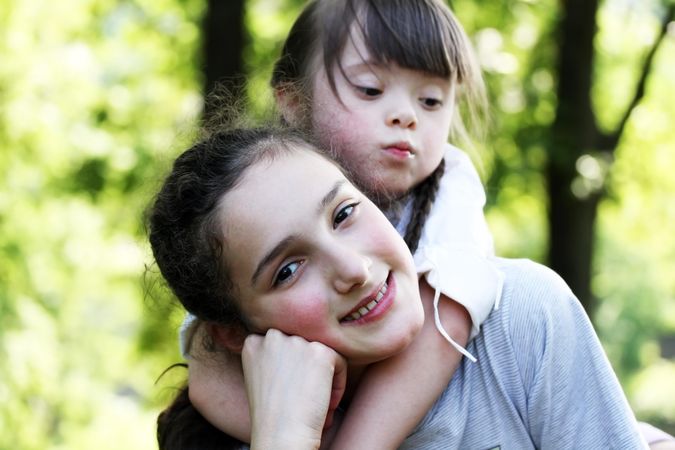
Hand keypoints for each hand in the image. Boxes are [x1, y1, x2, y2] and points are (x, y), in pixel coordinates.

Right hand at [242, 329, 346, 449]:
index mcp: (254, 342)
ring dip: (323, 378)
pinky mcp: (320, 351)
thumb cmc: (272, 417)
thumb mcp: (262, 378)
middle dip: (307, 371)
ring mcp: (296, 342)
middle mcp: (273, 336)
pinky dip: (338, 385)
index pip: (283, 344)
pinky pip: (340, 362)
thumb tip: (301, 352)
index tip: (292, 390)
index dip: (291, 368)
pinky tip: (326, 405)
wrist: (280, 436)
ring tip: (316, 404)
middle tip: (305, 398)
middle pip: (303, 346)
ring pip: (321, 354)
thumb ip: (275, 357)